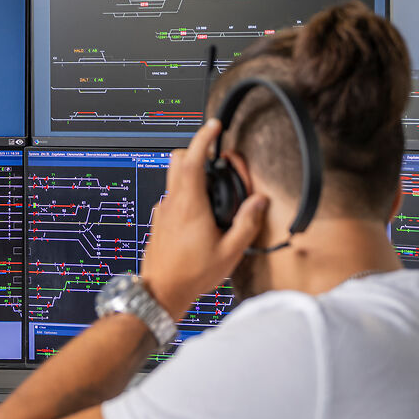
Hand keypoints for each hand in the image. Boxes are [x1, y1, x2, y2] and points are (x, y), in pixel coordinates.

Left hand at [140, 119, 268, 318]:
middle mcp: (172, 203)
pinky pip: (172, 196)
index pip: (191, 160)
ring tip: (213, 187)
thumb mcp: (230, 252)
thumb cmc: (191, 275)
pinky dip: (186, 192)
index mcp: (190, 206)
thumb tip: (259, 202)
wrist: (161, 292)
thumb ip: (246, 223)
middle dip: (196, 151)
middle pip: (177, 161)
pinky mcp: (159, 221)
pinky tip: (201, 212)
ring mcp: (163, 211)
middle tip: (216, 158)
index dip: (203, 139)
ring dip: (191, 172)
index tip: (213, 127)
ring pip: (173, 178)